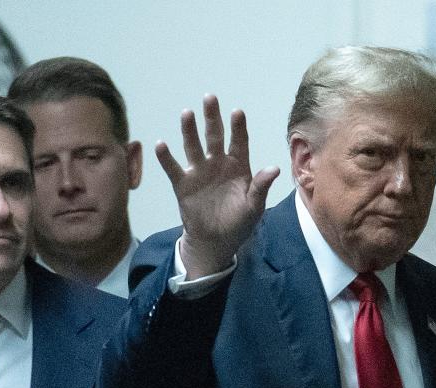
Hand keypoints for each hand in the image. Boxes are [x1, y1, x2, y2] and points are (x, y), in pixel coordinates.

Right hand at [156, 95, 278, 277]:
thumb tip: (274, 168)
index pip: (239, 142)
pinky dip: (166, 157)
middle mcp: (217, 164)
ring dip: (189, 131)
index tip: (237, 112)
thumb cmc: (239, 222)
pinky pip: (173, 168)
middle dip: (212, 118)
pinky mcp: (183, 184)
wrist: (216, 241)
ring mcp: (199, 172)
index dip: (238, 128)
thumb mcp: (254, 206)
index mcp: (238, 166)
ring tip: (187, 113)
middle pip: (214, 136)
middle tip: (210, 98)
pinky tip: (160, 144)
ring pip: (193, 146)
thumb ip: (261, 186)